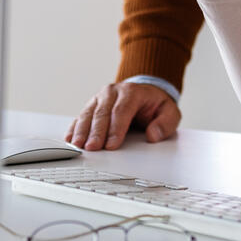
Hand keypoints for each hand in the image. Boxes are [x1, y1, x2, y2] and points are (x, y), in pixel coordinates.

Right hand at [65, 82, 181, 150]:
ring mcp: (101, 97)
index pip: (122, 110)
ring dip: (82, 130)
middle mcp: (113, 92)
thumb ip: (165, 123)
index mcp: (132, 92)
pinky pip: (82, 115)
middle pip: (102, 112)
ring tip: (77, 145)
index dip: (116, 128)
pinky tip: (70, 137)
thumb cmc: (155, 104)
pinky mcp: (92, 104)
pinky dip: (75, 126)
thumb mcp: (170, 112)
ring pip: (89, 113)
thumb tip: (153, 135)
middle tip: (92, 148)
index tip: (111, 145)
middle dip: (96, 132)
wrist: (146, 91)